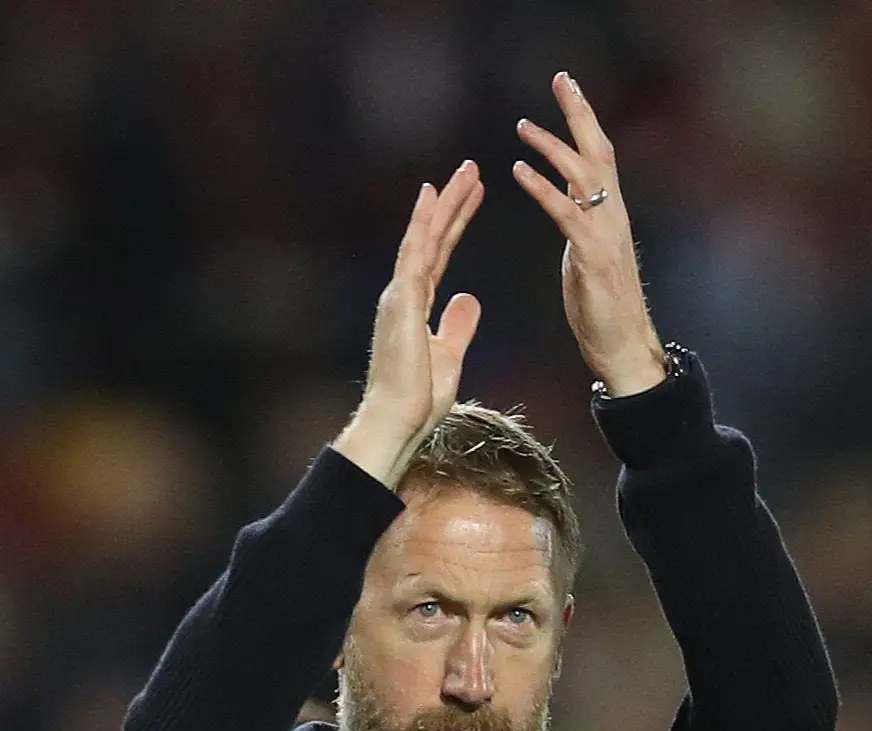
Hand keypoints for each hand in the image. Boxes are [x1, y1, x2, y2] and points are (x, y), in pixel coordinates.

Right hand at [336, 160, 485, 486]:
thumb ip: (457, 325)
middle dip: (453, 202)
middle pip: (433, 237)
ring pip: (424, 236)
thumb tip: (469, 299)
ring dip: (444, 202)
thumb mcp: (449, 355)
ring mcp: (400, 294)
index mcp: (416, 304)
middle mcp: (405, 292)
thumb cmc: (418, 399)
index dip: (457, 223)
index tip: (474, 196)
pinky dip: (422, 222)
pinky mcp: (401, 300)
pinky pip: (414, 252)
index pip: (440, 254)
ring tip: (466, 171)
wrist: (398, 421)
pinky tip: (432, 196)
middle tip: (472, 169)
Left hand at [513, 73, 665, 397]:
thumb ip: (580, 222)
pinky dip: (543, 189)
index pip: (599, 155)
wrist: (624, 349)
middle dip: (579, 113)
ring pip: (584, 177)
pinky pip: (566, 214)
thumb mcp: (588, 254)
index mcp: (610, 214)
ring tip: (522, 125)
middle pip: (599, 151)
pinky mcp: (592, 257)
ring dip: (553, 147)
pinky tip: (519, 171)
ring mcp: (605, 235)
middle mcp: (613, 216)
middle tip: (561, 79)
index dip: (584, 120)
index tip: (568, 88)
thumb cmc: (603, 310)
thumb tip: (567, 196)